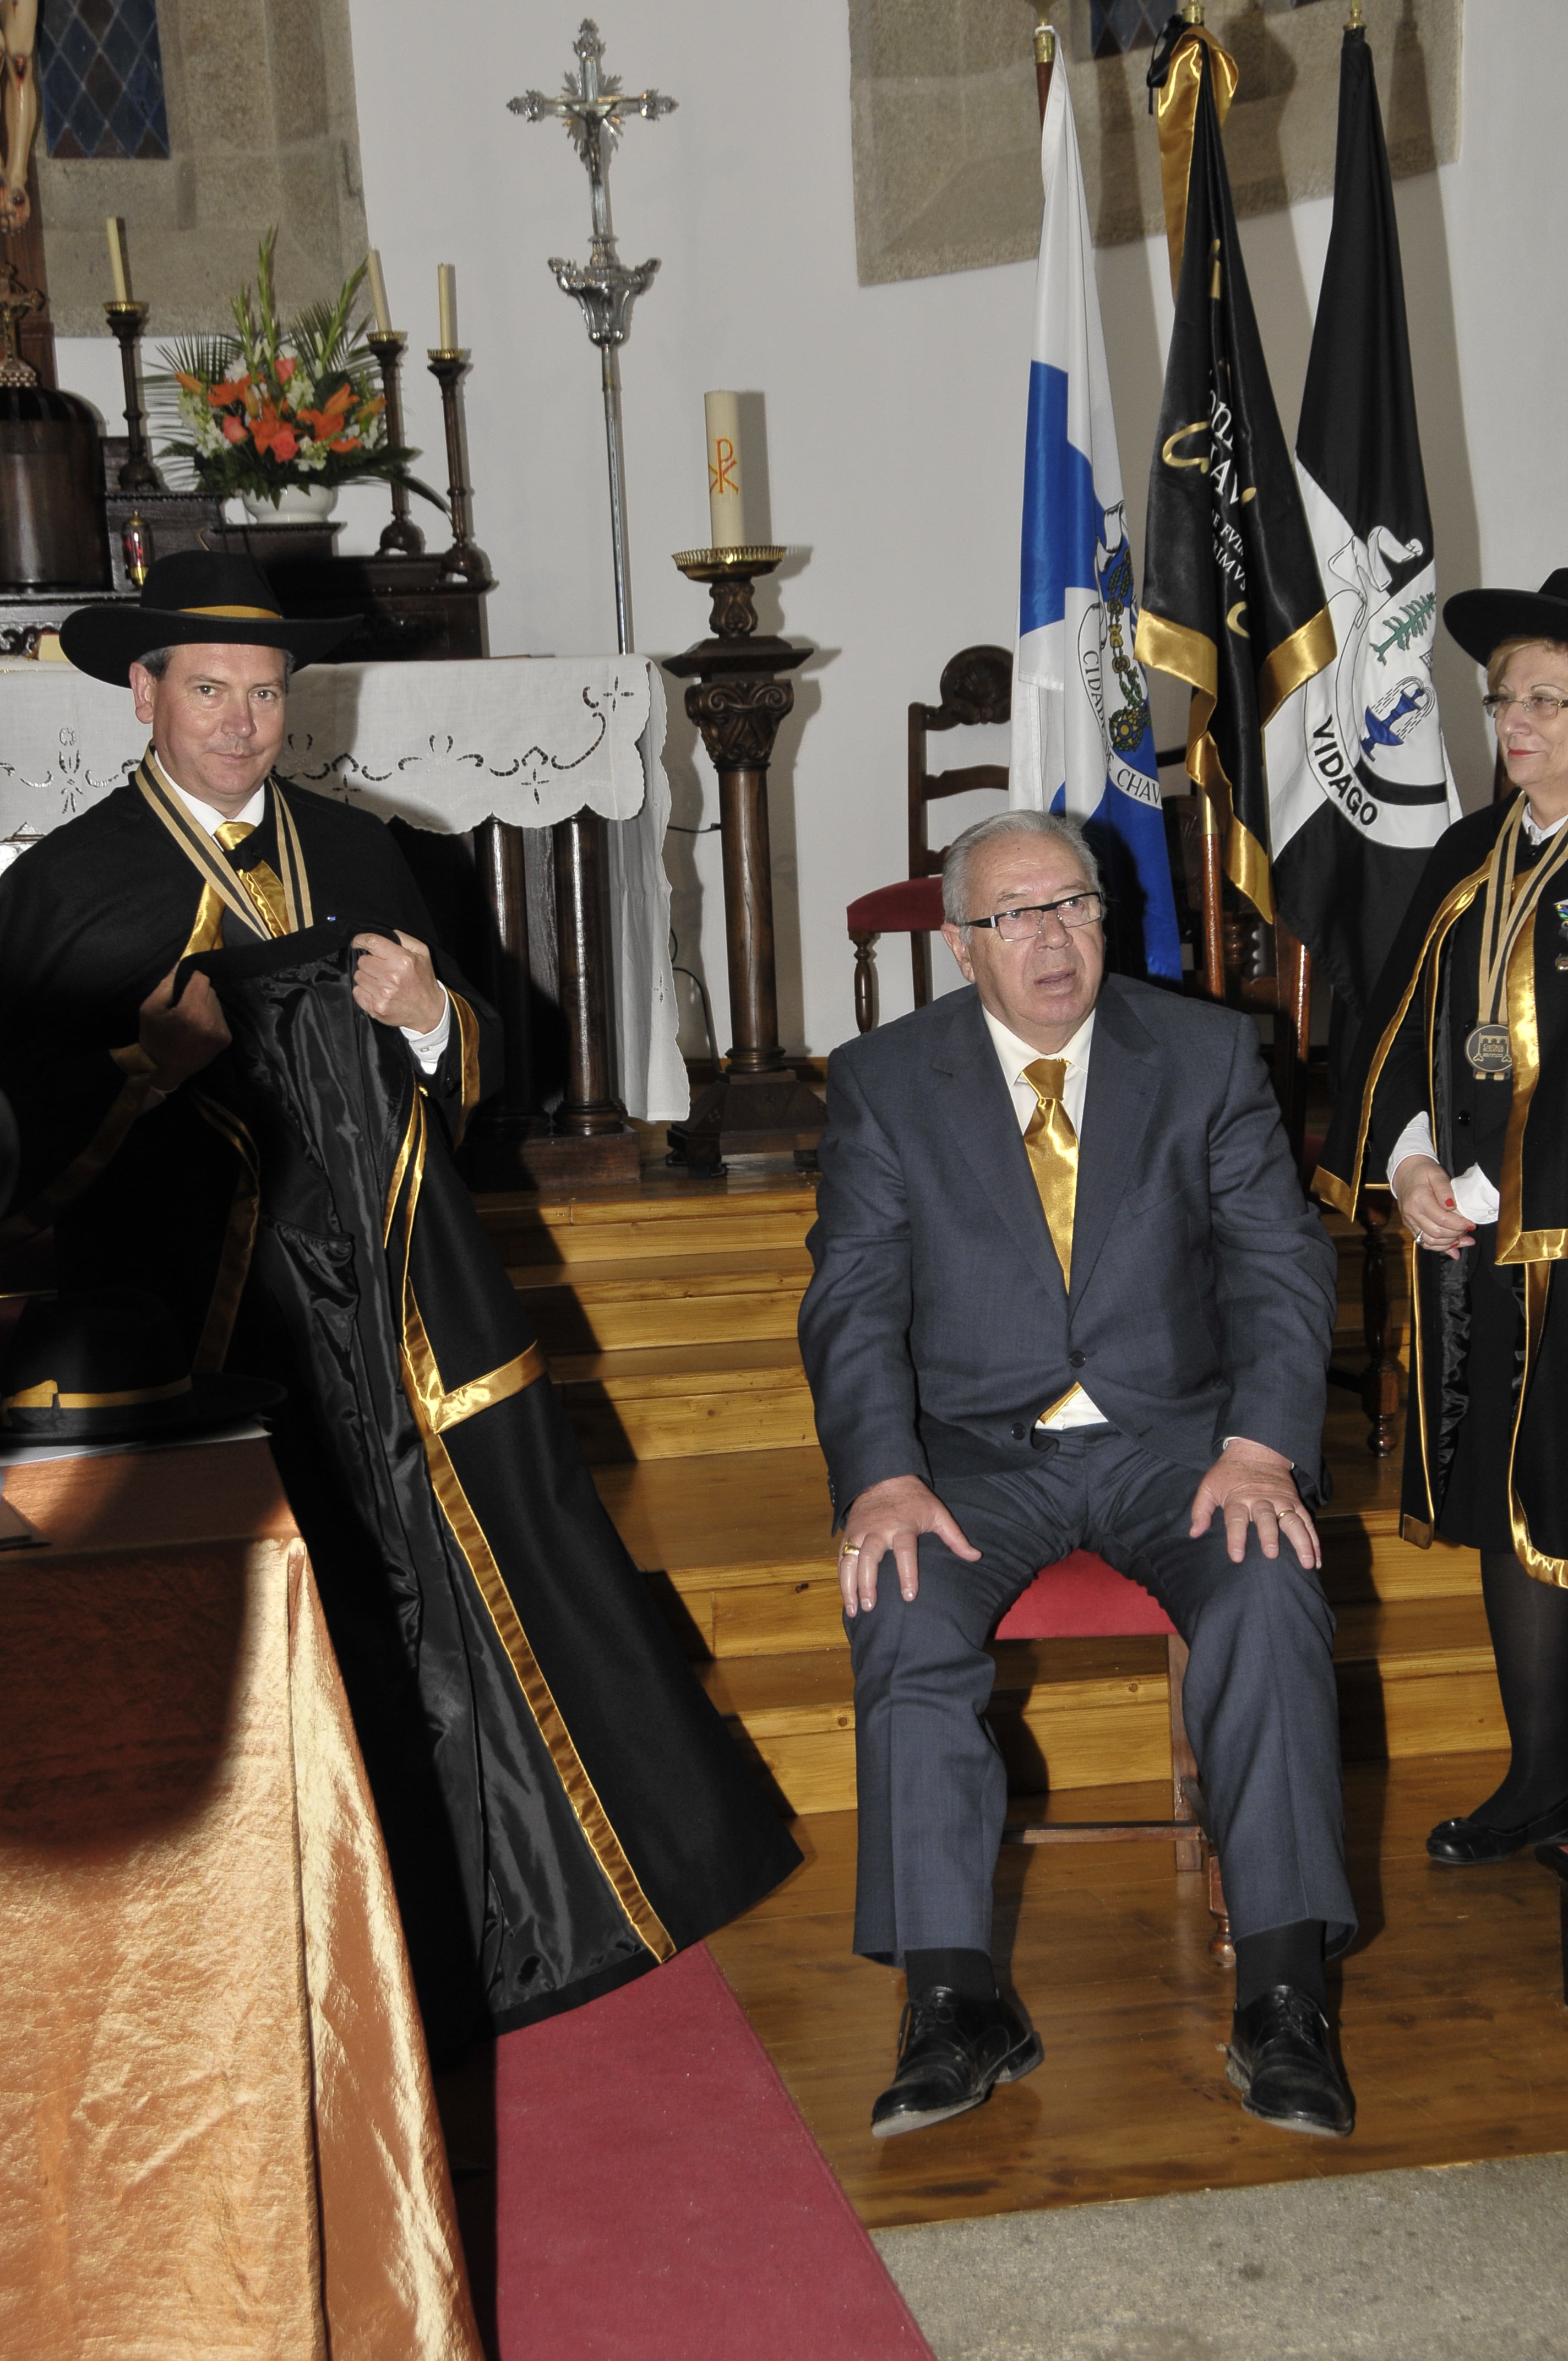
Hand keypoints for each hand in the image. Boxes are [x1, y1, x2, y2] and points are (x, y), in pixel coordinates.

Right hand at [137, 965, 229, 1091]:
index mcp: (192, 1012)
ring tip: (189, 1018)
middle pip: (209, 990)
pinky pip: (220, 1016)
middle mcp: (211, 1020)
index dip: (190, 979)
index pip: (202, 979)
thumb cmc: (153, 1038)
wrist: (162, 1070)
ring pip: (216, 1002)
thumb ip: (166, 984)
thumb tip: (181, 965)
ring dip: (204, 1005)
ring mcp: (221, 1031)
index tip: (181, 987)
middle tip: (182, 1006)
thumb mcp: (149, 1008)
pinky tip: (197, 1027)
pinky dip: (210, 1017)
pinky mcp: (225, 1039)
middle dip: (196, 993)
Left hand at [350, 931, 445, 1033]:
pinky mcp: (376, 1007)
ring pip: (358, 976)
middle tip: (381, 968)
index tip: (357, 942)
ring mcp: (383, 994)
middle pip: (362, 961)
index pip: (372, 942)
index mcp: (403, 960)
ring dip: (367, 977)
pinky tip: (376, 992)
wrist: (428, 1011)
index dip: (360, 940)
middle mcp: (392, 977)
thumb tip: (386, 933)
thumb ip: (404, 939)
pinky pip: (357, 992)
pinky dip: (364, 991)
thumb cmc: (423, 980)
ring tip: (380, 981)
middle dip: (369, 962)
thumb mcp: (422, 953)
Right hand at [837, 1474, 979, 1616]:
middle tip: (870, 1606)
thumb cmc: (915, 1498)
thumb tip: (976, 1556)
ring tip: (854, 1609)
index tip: (909, 1596)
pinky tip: (845, 1595)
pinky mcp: (848, 1533)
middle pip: (869, 1558)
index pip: (905, 1552)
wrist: (884, 1475)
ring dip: (849, 1585)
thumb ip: (955, 1537)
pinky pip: (841, 1556)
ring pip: (849, 1560)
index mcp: (902, 1526)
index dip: (907, 1574)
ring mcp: (860, 1531)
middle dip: (867, 1584)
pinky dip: (841, 1576)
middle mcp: (878, 1530)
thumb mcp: (938, 1513)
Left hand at [1189, 1440, 1320, 1569]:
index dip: (1235, 1537)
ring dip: (1301, 1542)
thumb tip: (1194, 1533)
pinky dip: (1313, 1540)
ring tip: (1308, 1563)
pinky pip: (1307, 1521)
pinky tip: (1317, 1558)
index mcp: (1238, 1498)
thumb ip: (1200, 1510)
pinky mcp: (1295, 1501)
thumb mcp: (1208, 1486)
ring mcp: (1281, 1500)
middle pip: (1266, 1518)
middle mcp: (1261, 1500)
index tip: (1237, 1556)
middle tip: (1272, 1554)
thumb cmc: (1228, 1473)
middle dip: (1269, 1536)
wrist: (1256, 1448)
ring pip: (1293, 1521)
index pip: (1235, 1519)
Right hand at [1391, 1152, 1473, 1260]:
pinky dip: (1440, 1247)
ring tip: (1465, 1238)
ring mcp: (1410, 1222)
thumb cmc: (1424, 1172)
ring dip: (1449, 1243)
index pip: (1441, 1219)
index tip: (1471, 1223)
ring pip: (1430, 1241)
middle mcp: (1412, 1213)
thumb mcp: (1437, 1174)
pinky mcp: (1410, 1227)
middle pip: (1436, 1233)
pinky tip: (1454, 1246)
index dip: (1459, 1224)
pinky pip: (1424, 1242)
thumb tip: (1452, 1207)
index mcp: (1419, 1199)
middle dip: (1456, 1234)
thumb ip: (1445, 1190)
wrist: (1405, 1173)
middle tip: (1469, 1229)